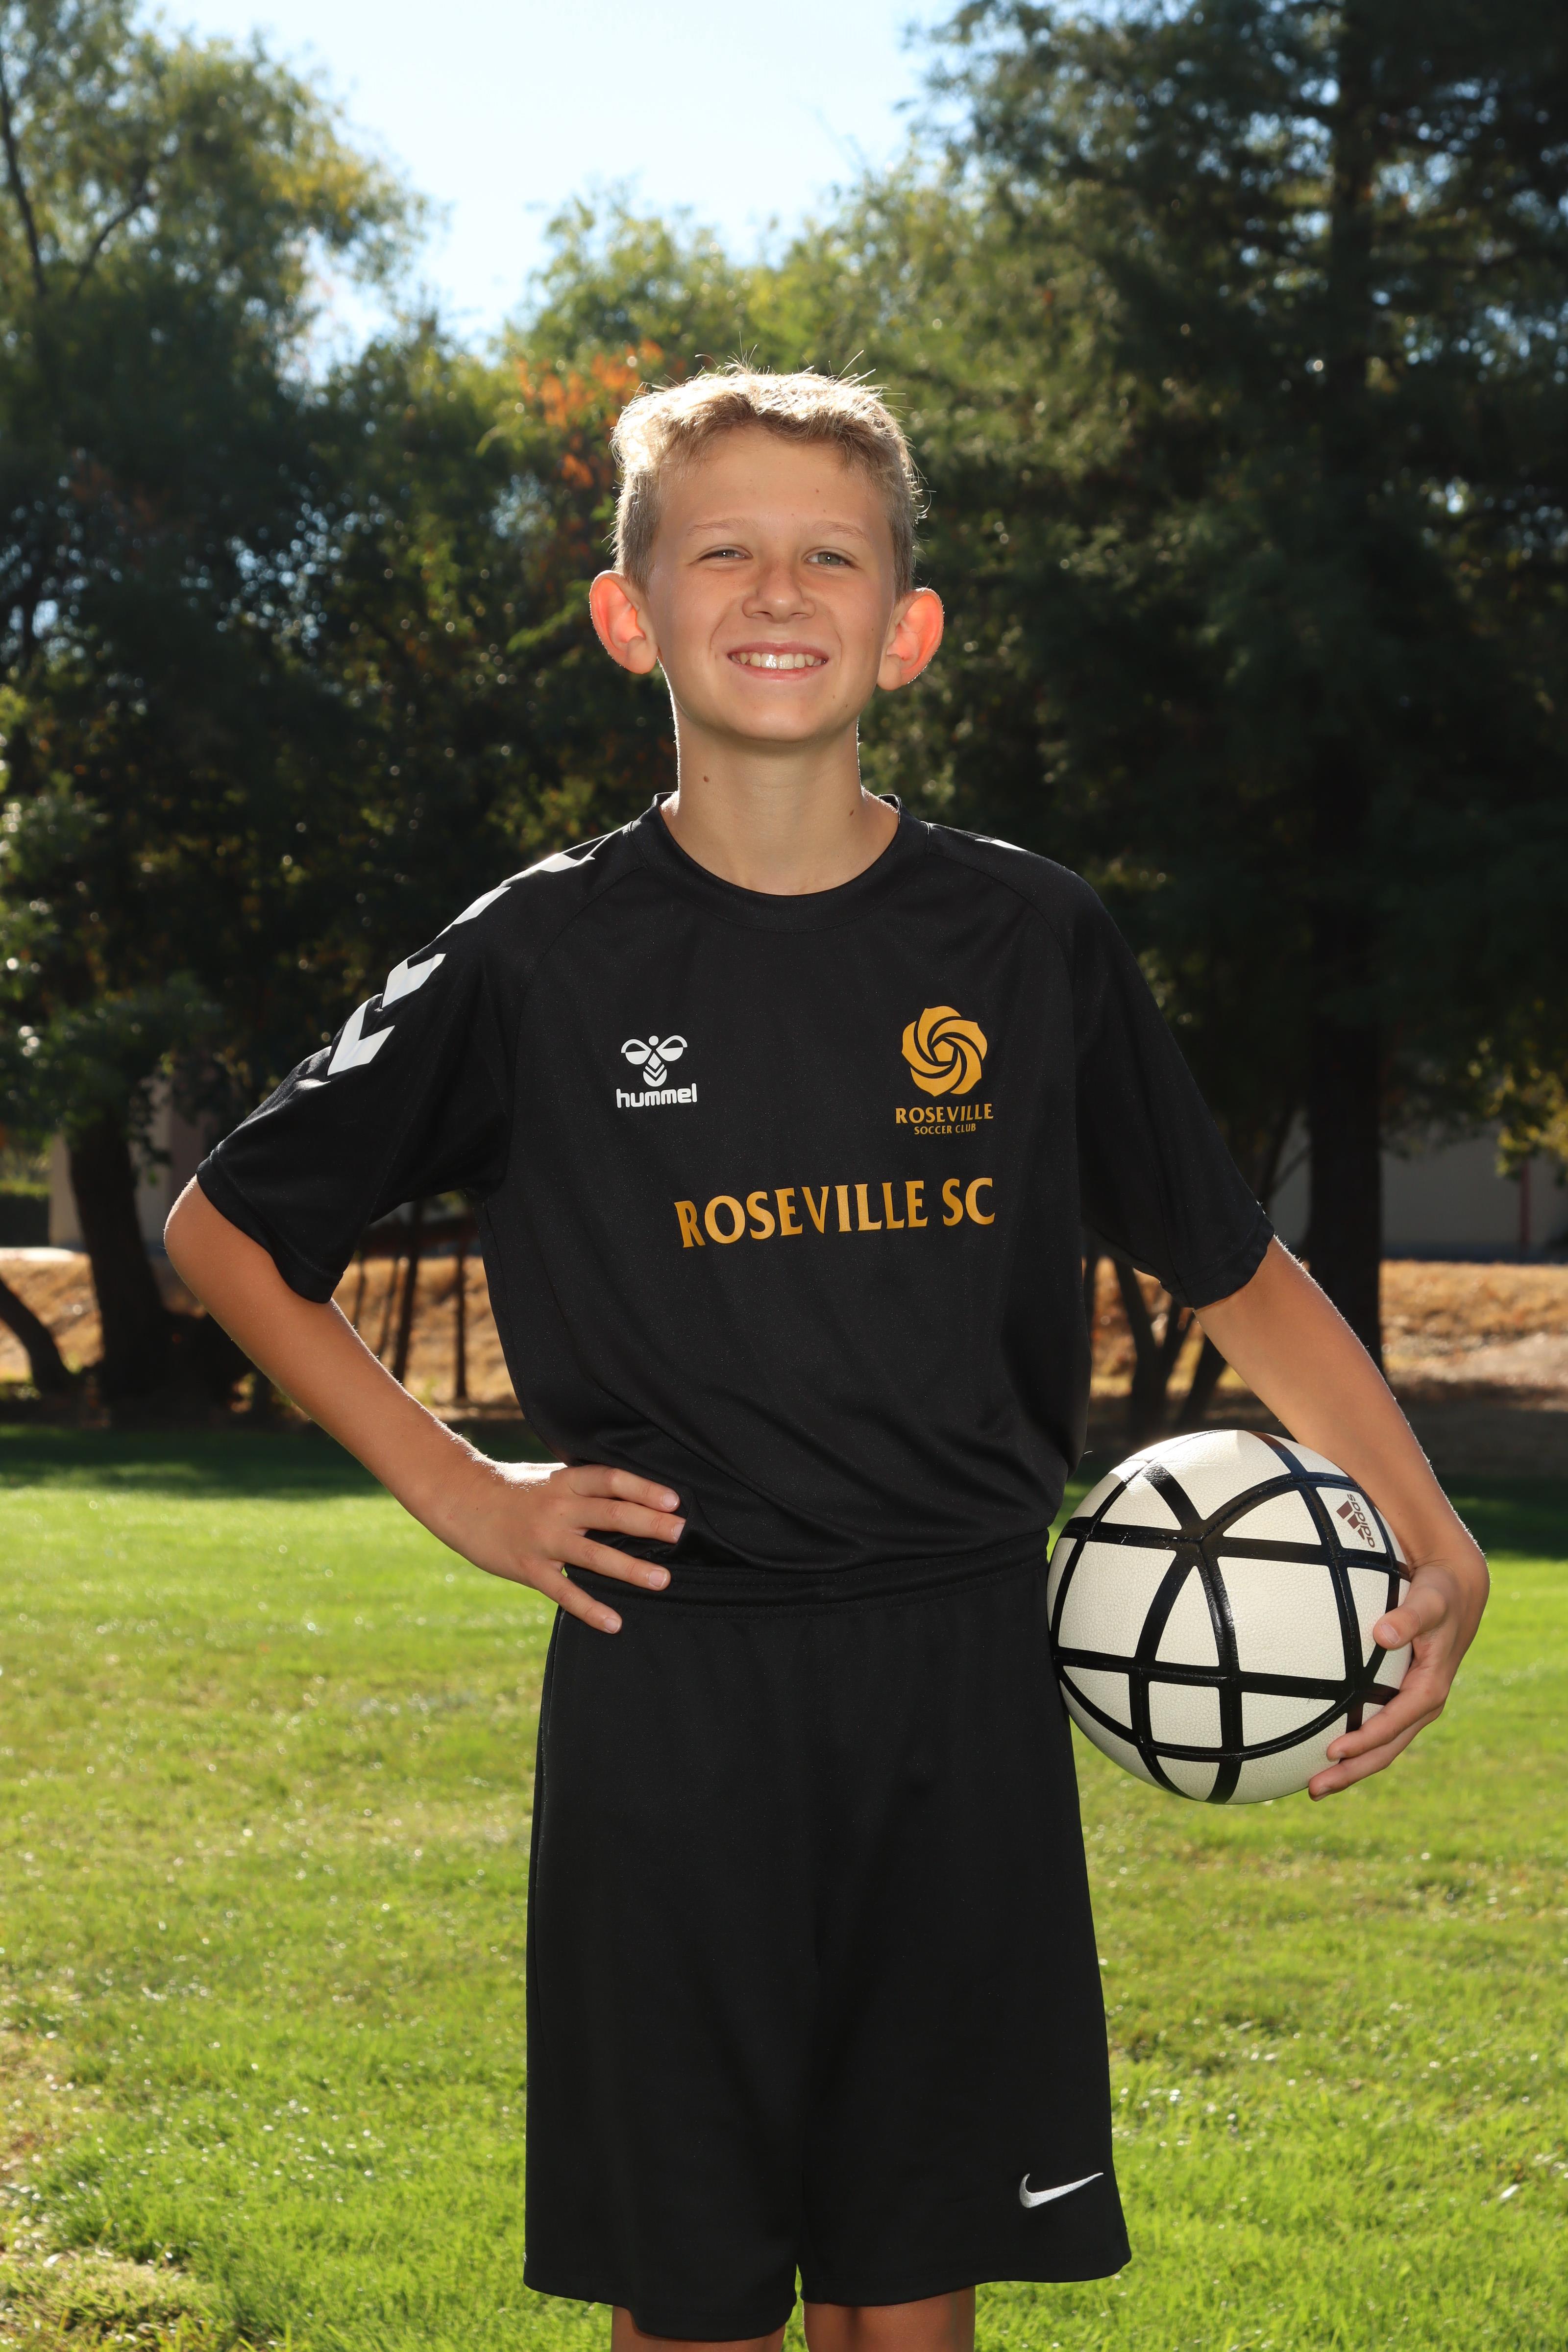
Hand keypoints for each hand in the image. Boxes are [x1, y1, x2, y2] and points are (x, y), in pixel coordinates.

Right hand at [439, 1459, 682, 1633]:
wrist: (460, 1499)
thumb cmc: (513, 1488)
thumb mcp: (549, 1477)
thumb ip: (584, 1486)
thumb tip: (631, 1494)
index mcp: (565, 1481)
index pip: (610, 1480)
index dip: (643, 1488)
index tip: (674, 1499)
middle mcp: (558, 1508)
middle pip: (610, 1514)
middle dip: (649, 1523)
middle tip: (680, 1533)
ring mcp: (543, 1539)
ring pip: (593, 1555)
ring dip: (631, 1569)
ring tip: (663, 1580)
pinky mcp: (528, 1568)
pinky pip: (564, 1592)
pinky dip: (590, 1608)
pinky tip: (614, 1622)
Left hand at [1307, 1535, 1488, 1798]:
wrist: (1454, 1594)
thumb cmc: (1439, 1596)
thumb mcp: (1430, 1602)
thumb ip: (1410, 1616)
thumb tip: (1384, 1633)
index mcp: (1429, 1689)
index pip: (1393, 1724)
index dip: (1365, 1740)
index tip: (1332, 1751)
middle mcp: (1421, 1706)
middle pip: (1385, 1749)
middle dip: (1352, 1771)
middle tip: (1313, 1790)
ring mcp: (1410, 1707)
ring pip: (1380, 1747)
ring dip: (1350, 1768)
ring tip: (1314, 1787)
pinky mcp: (1400, 1700)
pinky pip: (1376, 1731)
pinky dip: (1354, 1746)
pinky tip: (1322, 1753)